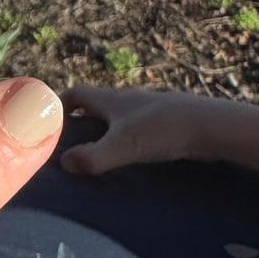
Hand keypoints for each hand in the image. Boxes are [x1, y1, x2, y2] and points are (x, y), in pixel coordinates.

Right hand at [59, 85, 217, 176]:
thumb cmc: (163, 131)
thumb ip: (92, 157)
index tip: (46, 121)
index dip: (59, 105)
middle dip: (79, 122)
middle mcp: (127, 101)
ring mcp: (146, 111)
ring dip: (102, 132)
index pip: (75, 93)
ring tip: (94, 156)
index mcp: (111, 100)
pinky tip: (127, 159)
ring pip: (116, 118)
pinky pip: (134, 129)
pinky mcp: (164, 124)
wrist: (211, 127)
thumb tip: (64, 163)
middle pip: (94, 106)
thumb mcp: (122, 146)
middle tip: (66, 145)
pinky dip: (123, 140)